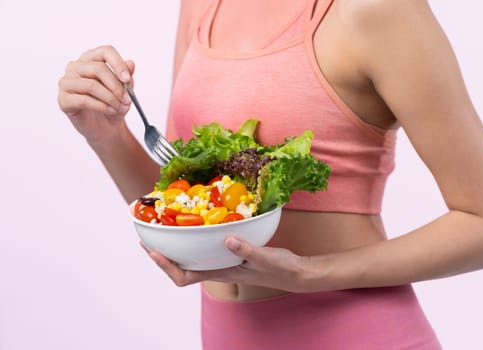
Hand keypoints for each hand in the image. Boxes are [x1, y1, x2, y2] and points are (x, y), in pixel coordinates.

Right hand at [57, 45, 133, 144]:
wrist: (106, 128)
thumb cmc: (113, 104)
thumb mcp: (125, 91)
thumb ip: (127, 77)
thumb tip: (131, 63)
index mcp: (91, 59)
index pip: (105, 51)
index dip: (118, 64)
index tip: (127, 79)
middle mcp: (76, 67)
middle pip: (98, 68)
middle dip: (116, 86)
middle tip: (127, 99)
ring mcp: (66, 82)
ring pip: (91, 85)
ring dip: (110, 98)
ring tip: (119, 107)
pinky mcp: (63, 99)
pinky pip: (83, 100)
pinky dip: (101, 106)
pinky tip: (110, 111)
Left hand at [142, 237, 310, 292]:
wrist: (294, 272)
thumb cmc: (280, 269)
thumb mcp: (265, 257)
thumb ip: (247, 249)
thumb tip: (227, 239)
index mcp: (221, 271)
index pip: (185, 277)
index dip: (166, 267)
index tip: (154, 252)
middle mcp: (217, 267)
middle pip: (180, 267)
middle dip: (162, 255)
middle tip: (148, 238)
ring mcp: (222, 260)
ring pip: (190, 258)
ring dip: (175, 247)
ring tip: (164, 230)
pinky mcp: (230, 252)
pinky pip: (204, 247)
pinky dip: (194, 238)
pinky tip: (196, 225)